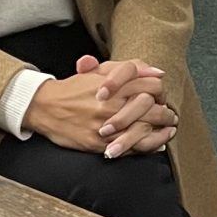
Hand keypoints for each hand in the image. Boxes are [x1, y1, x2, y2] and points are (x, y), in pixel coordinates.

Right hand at [27, 58, 178, 159]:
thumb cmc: (74, 89)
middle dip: (166, 113)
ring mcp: (107, 124)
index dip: (162, 92)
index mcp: (114, 85)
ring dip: (161, 131)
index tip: (163, 97)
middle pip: (152, 109)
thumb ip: (129, 69)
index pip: (151, 86)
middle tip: (170, 116)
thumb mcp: (99, 71)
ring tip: (168, 130)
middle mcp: (112, 104)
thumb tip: (157, 72)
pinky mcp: (100, 142)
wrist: (45, 106)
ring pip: (144, 130)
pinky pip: (130, 147)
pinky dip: (147, 146)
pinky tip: (157, 144)